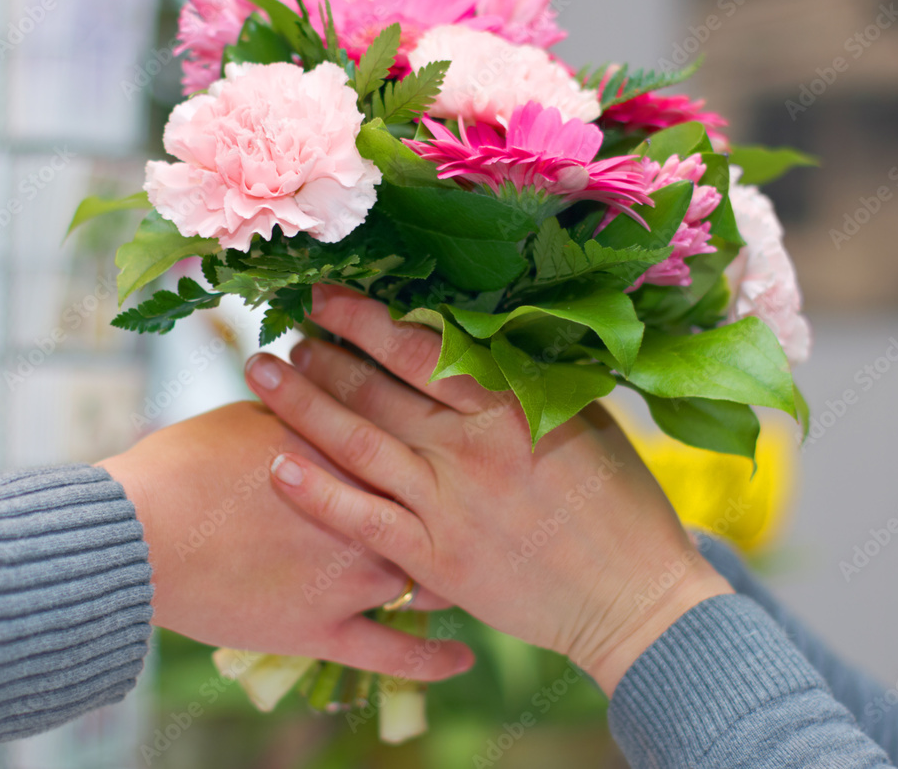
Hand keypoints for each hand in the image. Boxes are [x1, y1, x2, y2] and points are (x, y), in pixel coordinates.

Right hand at [99, 401, 472, 680]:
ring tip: (466, 575)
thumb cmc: (188, 462)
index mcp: (355, 455)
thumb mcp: (258, 416)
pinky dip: (433, 662)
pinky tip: (462, 659)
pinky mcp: (323, 630)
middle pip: (440, 515)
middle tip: (477, 512)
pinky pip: (395, 655)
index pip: (422, 448)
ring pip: (429, 582)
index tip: (460, 449)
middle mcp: (369, 516)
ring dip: (449, 577)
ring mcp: (352, 579)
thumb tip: (328, 393)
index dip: (444, 448)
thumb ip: (309, 412)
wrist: (137, 530)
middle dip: (458, 513)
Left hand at [245, 285, 732, 695]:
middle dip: (324, 354)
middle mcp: (470, 449)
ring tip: (263, 373)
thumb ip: (528, 383)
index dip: (365, 320)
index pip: (420, 349)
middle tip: (288, 330)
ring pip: (359, 444)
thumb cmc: (619, 504)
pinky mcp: (436, 559)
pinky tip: (276, 466)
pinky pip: (363, 520)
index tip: (328, 298)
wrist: (633, 599)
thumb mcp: (584, 422)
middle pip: (376, 390)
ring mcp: (448, 506)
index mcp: (512, 406)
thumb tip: (480, 339)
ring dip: (304, 405)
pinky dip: (317, 493)